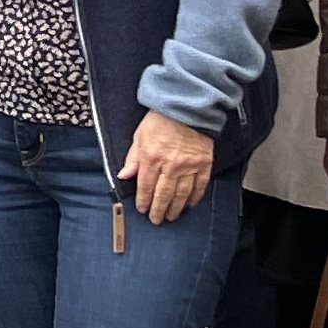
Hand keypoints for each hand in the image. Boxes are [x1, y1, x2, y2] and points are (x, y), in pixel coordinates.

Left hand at [123, 113, 218, 228]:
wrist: (186, 107)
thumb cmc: (160, 119)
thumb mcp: (139, 136)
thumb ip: (132, 158)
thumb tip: (124, 176)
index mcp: (151, 158)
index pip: (146, 186)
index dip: (144, 201)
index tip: (143, 209)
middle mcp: (170, 165)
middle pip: (164, 194)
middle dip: (159, 209)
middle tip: (157, 219)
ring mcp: (189, 165)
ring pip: (182, 193)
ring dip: (176, 207)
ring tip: (172, 216)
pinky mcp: (204, 163)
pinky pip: (200, 185)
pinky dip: (195, 196)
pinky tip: (191, 204)